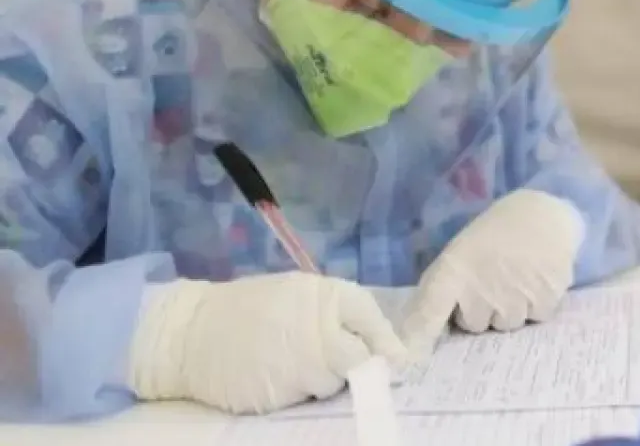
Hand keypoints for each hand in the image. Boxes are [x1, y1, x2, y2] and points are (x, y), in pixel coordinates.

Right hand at [127, 272, 412, 414]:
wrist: (188, 334)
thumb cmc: (247, 311)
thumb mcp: (294, 295)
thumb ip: (333, 312)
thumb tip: (375, 339)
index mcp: (322, 295)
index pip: (370, 317)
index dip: (385, 339)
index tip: (397, 356)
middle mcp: (319, 327)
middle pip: (362, 358)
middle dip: (361, 365)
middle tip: (350, 366)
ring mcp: (301, 363)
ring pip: (335, 382)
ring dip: (325, 379)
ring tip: (295, 365)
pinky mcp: (282, 393)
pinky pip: (306, 397)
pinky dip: (299, 391)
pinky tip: (278, 377)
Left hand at [399, 189, 583, 349]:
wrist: (545, 215)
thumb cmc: (496, 233)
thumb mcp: (460, 252)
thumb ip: (442, 289)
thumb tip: (423, 331)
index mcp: (453, 271)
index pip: (427, 312)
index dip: (417, 335)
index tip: (409, 354)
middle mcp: (481, 290)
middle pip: (473, 325)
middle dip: (480, 311)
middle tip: (492, 283)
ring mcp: (513, 299)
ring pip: (506, 325)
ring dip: (509, 310)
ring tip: (517, 280)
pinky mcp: (544, 302)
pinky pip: (535, 319)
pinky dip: (537, 305)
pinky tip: (536, 280)